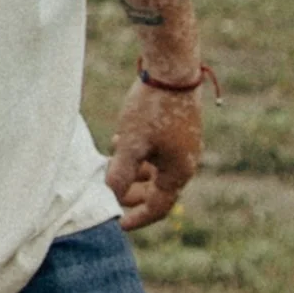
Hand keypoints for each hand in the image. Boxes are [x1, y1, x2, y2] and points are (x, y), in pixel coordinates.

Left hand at [106, 76, 202, 231]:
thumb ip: (119, 176)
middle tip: (108, 191)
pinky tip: (119, 141)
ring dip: (130, 171)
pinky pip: (156, 152)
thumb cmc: (151, 110)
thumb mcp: (130, 146)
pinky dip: (138, 154)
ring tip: (109, 160)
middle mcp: (185, 161)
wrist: (172, 68)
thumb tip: (110, 199)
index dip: (136, 218)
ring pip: (153, 170)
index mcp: (178, 172)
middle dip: (130, 194)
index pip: (158, 208)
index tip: (116, 225)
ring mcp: (183, 144)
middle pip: (156, 190)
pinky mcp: (178, 129)